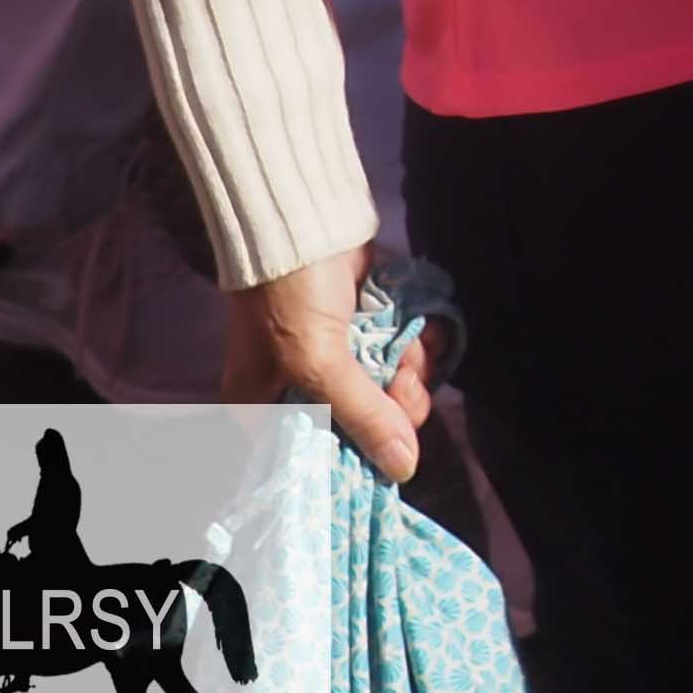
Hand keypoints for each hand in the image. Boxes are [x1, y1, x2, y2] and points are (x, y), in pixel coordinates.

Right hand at [227, 246, 428, 486]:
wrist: (306, 222)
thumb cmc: (291, 297)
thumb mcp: (318, 362)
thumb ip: (362, 415)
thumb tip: (402, 469)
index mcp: (271, 411)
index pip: (320, 458)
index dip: (359, 458)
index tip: (387, 449)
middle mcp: (305, 392)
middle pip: (367, 426)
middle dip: (394, 405)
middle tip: (400, 379)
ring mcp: (343, 360)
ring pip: (393, 390)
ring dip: (411, 369)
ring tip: (406, 347)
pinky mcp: (371, 332)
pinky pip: (405, 354)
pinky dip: (419, 343)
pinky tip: (420, 328)